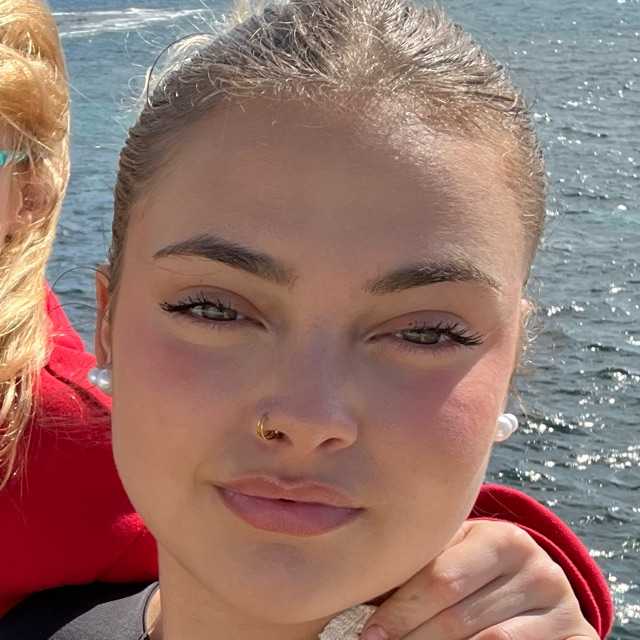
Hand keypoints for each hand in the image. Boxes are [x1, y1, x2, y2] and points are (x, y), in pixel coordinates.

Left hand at [360, 519, 598, 639]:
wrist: (540, 585)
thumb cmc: (479, 568)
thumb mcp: (457, 555)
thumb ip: (421, 566)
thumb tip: (362, 588)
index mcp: (500, 537)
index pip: (439, 578)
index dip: (400, 610)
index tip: (369, 634)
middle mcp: (536, 567)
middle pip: (458, 617)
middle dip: (411, 637)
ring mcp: (560, 605)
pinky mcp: (577, 636)